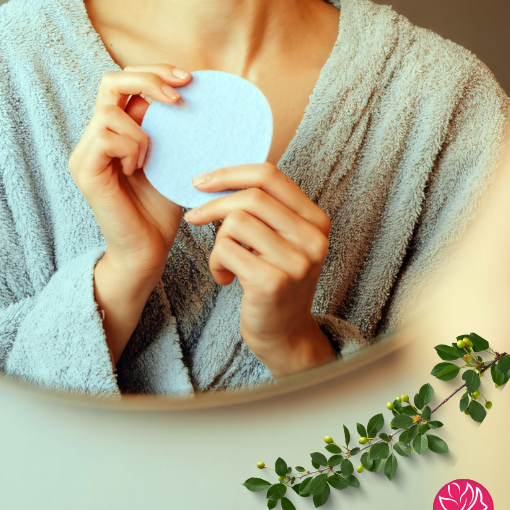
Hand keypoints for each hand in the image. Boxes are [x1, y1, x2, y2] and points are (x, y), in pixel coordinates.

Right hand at [70, 65, 189, 275]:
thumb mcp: (172, 154)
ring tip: (150, 160)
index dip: (154, 71)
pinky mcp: (84, 170)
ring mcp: (84, 153)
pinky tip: (137, 170)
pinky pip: (106, 137)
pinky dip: (131, 148)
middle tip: (180, 92)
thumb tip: (188, 84)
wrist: (149, 249)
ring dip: (142, 132)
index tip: (189, 79)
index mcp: (112, 128)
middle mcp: (93, 136)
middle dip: (149, 79)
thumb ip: (169, 123)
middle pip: (110, 81)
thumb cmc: (162, 204)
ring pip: (109, 113)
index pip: (124, 80)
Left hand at [183, 165, 334, 376]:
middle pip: (250, 196)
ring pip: (235, 222)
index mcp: (315, 219)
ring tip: (224, 261)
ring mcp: (295, 261)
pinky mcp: (273, 283)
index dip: (230, 173)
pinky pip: (226, 251)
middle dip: (214, 204)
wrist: (285, 335)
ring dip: (218, 242)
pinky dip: (216, 263)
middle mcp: (312, 238)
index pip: (269, 176)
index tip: (202, 182)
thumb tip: (213, 178)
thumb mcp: (278, 239)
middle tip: (194, 216)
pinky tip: (225, 279)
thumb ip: (261, 207)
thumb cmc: (273, 279)